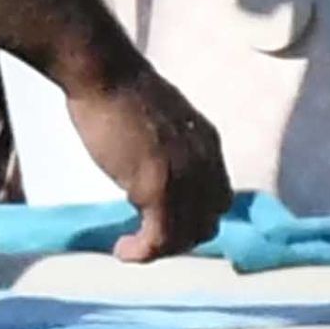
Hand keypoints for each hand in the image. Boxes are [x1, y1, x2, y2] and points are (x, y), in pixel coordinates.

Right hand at [66, 67, 230, 260]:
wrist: (109, 77)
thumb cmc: (124, 95)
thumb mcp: (164, 127)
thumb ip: (172, 151)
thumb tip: (159, 173)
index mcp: (209, 146)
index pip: (219, 198)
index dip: (194, 218)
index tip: (165, 223)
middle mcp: (206, 163)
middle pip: (208, 221)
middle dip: (179, 238)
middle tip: (146, 239)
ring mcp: (184, 175)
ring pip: (186, 235)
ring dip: (160, 249)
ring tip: (133, 248)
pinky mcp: (157, 185)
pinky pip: (160, 236)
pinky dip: (144, 251)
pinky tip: (123, 249)